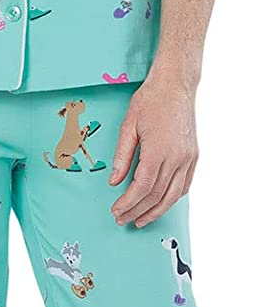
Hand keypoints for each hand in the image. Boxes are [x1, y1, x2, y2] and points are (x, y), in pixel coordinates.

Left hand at [109, 69, 198, 227]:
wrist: (175, 86)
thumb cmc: (151, 100)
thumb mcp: (128, 125)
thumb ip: (122, 156)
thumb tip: (114, 181)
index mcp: (158, 150)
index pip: (142, 187)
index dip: (128, 202)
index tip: (116, 210)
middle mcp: (176, 157)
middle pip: (156, 195)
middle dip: (137, 211)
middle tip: (122, 219)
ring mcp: (188, 158)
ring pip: (173, 195)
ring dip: (156, 211)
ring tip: (140, 220)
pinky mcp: (193, 156)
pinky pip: (184, 185)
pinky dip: (172, 198)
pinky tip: (161, 204)